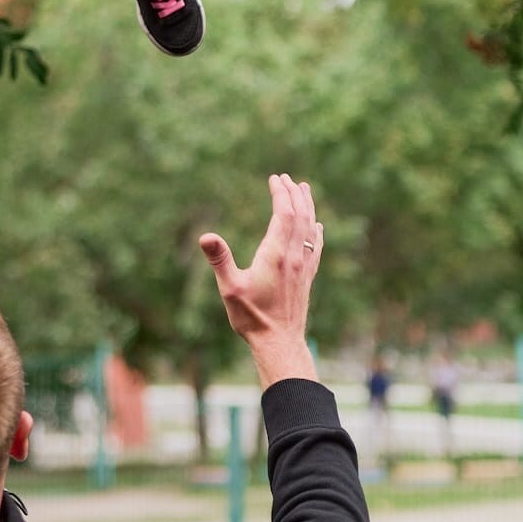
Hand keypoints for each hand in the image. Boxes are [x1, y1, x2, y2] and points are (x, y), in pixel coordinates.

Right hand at [200, 174, 322, 387]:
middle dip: (294, 194)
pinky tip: (317, 226)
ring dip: (307, 207)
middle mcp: (294, 258)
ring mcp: (303, 268)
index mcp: (276, 255)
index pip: (283, 215)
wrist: (279, 343)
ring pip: (309, 229)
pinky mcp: (307, 278)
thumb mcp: (230, 288)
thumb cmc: (252, 317)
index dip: (280, 194)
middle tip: (287, 178)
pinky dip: (315, 230)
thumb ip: (220, 260)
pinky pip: (315, 246)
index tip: (275, 178)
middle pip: (300, 217)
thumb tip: (206, 236)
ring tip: (304, 190)